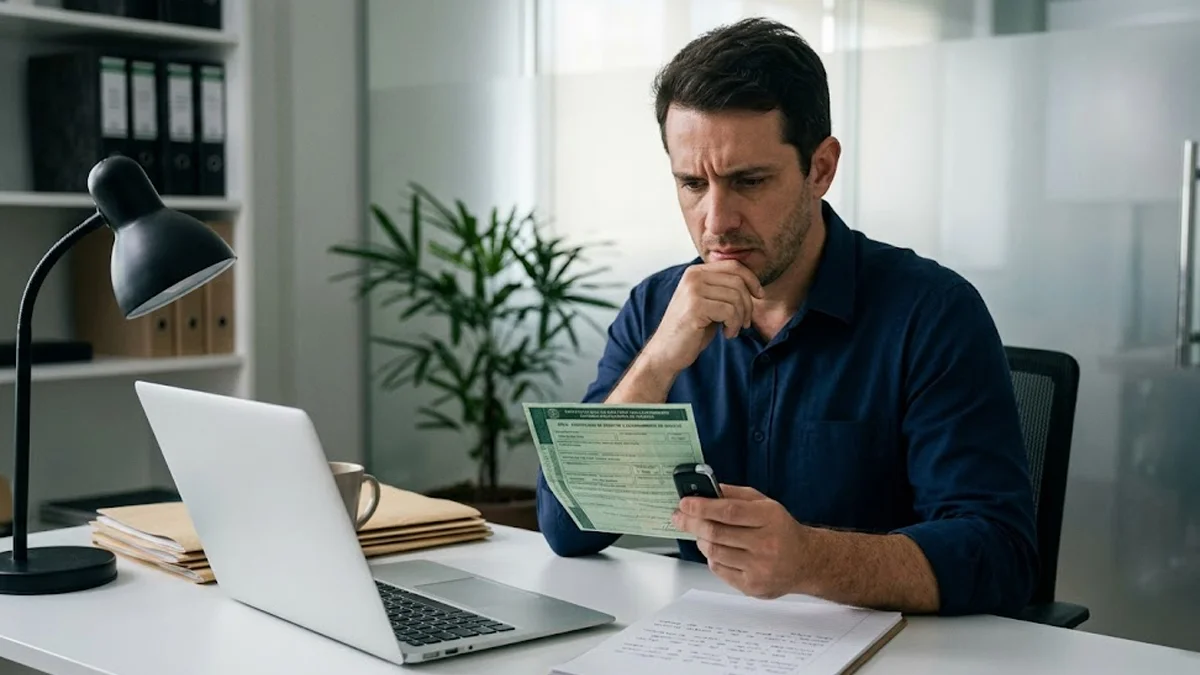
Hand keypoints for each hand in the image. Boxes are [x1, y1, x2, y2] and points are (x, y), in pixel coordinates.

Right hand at [643, 261, 764, 373]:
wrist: (666, 352)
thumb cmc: (691, 330)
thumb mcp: (708, 303)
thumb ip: (723, 290)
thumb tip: (753, 283)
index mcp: (695, 272)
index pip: (733, 265)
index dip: (752, 279)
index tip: (759, 295)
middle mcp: (693, 276)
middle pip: (738, 281)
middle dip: (748, 304)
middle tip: (744, 323)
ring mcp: (693, 291)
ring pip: (736, 297)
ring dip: (741, 318)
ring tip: (732, 330)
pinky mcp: (695, 307)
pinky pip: (730, 311)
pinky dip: (734, 325)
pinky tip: (726, 334)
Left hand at [672, 484, 812, 599]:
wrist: (806, 561)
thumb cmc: (782, 530)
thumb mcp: (765, 504)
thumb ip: (736, 495)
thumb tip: (708, 490)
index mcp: (770, 518)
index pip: (729, 511)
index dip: (702, 507)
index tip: (685, 503)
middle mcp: (766, 544)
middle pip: (717, 533)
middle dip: (692, 523)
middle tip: (680, 517)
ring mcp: (759, 568)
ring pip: (715, 552)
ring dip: (701, 540)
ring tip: (701, 533)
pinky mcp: (752, 586)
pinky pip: (719, 570)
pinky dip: (711, 558)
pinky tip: (716, 550)